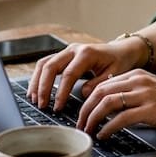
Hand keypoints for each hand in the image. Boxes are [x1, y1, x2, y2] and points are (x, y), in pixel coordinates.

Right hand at [27, 38, 145, 110]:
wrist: (121, 51)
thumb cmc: (119, 63)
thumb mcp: (114, 74)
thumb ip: (98, 84)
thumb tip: (82, 93)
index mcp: (86, 53)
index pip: (68, 74)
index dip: (61, 92)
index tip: (58, 107)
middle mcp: (73, 49)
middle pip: (50, 66)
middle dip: (43, 87)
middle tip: (42, 105)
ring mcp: (67, 51)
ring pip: (44, 64)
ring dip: (37, 82)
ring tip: (34, 99)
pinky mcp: (63, 55)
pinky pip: (46, 64)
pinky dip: (38, 77)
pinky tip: (36, 91)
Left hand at [75, 69, 155, 139]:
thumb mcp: (153, 91)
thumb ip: (134, 94)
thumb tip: (112, 107)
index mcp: (137, 75)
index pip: (103, 84)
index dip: (87, 99)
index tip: (82, 113)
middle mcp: (138, 81)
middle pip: (99, 91)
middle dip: (85, 109)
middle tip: (79, 124)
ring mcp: (144, 95)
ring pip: (106, 103)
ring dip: (92, 118)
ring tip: (88, 130)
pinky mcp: (151, 110)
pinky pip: (121, 118)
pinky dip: (108, 128)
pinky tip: (104, 135)